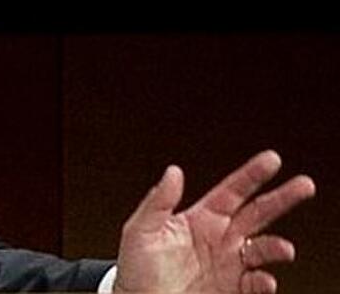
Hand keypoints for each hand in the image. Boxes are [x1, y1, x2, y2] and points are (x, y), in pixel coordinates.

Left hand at [113, 150, 314, 293]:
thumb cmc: (136, 268)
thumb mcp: (140, 230)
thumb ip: (158, 201)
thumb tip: (173, 171)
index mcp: (200, 218)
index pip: (232, 191)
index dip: (252, 174)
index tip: (272, 159)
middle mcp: (219, 238)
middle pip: (258, 213)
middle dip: (282, 198)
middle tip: (304, 185)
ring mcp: (228, 264)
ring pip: (262, 249)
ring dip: (276, 247)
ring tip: (283, 248)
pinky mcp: (232, 290)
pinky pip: (255, 284)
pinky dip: (263, 282)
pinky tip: (264, 279)